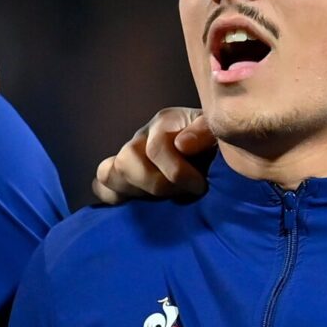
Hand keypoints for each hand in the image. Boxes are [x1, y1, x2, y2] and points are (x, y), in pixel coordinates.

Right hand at [93, 107, 214, 202]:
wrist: (220, 157)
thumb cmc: (223, 146)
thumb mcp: (221, 134)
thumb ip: (205, 132)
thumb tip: (181, 144)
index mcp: (166, 122)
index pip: (156, 148)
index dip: (178, 173)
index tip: (200, 186)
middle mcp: (143, 137)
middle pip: (127, 161)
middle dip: (157, 184)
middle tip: (183, 193)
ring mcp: (130, 156)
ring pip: (109, 173)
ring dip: (136, 191)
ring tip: (163, 199)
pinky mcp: (124, 176)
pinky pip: (103, 184)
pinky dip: (115, 196)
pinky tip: (141, 204)